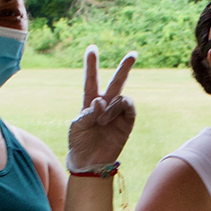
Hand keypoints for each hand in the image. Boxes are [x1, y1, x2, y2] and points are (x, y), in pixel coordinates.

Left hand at [66, 45, 137, 170]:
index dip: (91, 64)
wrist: (89, 162)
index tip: (92, 48)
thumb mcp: (77, 126)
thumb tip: (101, 101)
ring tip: (101, 122)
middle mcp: (106, 104)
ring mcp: (117, 113)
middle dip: (125, 68)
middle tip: (133, 54)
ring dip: (110, 107)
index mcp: (90, 102)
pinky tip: (112, 116)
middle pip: (116, 82)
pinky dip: (121, 107)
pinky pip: (129, 107)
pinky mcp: (127, 123)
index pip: (91, 79)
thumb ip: (88, 112)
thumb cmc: (79, 142)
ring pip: (121, 96)